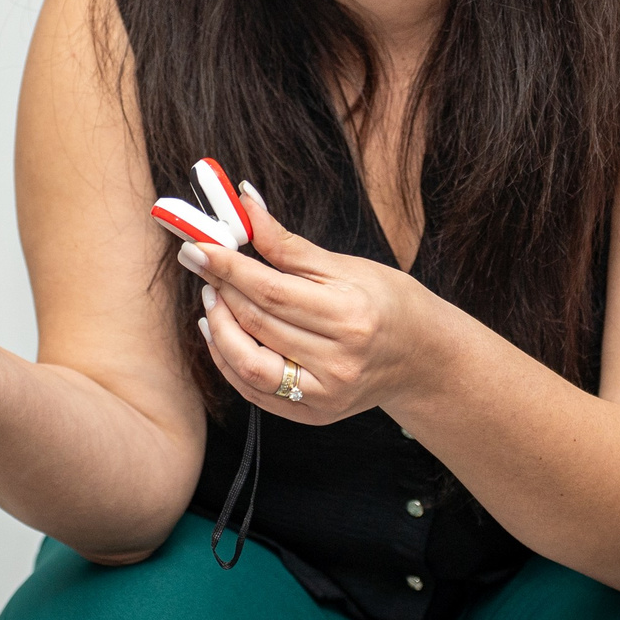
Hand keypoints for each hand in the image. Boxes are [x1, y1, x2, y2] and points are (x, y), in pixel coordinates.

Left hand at [183, 183, 433, 424]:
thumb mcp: (346, 266)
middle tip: (200, 262)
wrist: (422, 358)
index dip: (228, 267)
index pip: (272, 291)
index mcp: (351, 317)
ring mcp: (325, 394)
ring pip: (248, 364)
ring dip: (218, 327)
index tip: (197, 246)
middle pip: (258, 323)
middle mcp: (339, 362)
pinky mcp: (313, 414)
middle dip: (220, 288)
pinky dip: (229, 360)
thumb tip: (245, 205)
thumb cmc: (387, 303)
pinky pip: (255, 391)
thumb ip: (288, 245)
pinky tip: (220, 333)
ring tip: (212, 297)